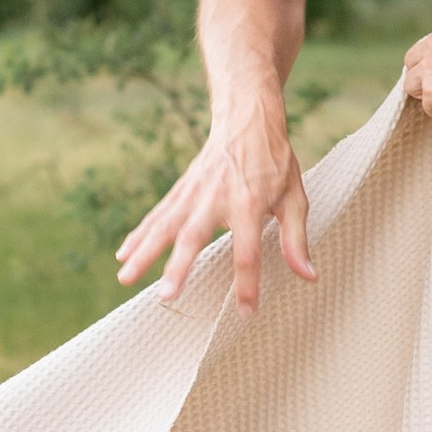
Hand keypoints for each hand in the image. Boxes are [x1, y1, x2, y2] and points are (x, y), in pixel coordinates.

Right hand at [115, 97, 316, 318]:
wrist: (247, 119)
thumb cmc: (275, 162)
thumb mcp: (295, 198)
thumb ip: (296, 239)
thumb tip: (308, 276)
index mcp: (249, 204)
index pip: (247, 252)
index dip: (247, 285)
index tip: (246, 313)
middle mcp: (216, 199)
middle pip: (194, 238)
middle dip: (178, 267)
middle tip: (166, 295)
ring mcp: (193, 194)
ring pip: (165, 227)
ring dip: (144, 253)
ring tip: (125, 278)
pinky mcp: (180, 190)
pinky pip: (157, 216)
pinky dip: (139, 235)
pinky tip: (123, 256)